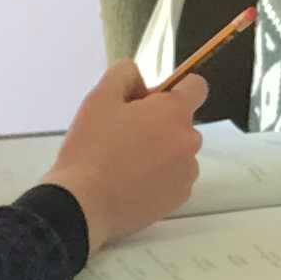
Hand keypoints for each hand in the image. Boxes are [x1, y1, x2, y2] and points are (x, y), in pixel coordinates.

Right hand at [46, 57, 203, 250]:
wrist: (84, 205)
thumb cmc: (92, 148)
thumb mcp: (100, 98)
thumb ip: (124, 74)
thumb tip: (140, 80)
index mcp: (174, 113)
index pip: (196, 87)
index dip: (174, 88)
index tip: (150, 101)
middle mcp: (189, 142)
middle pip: (181, 123)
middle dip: (159, 123)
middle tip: (123, 133)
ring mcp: (187, 173)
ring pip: (177, 152)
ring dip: (159, 152)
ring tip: (124, 163)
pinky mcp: (179, 199)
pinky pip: (173, 178)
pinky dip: (158, 177)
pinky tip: (130, 182)